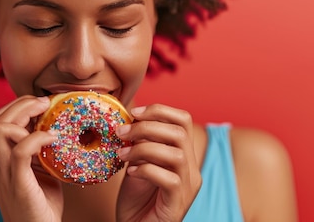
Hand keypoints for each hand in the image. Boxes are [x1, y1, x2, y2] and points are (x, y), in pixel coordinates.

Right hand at [0, 95, 62, 221]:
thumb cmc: (41, 207)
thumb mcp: (39, 173)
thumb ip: (40, 153)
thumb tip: (56, 130)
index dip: (18, 106)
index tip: (42, 104)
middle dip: (22, 103)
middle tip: (45, 102)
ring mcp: (4, 174)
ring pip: (2, 129)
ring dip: (26, 115)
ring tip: (47, 115)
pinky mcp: (18, 184)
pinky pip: (20, 151)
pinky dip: (37, 138)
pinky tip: (54, 138)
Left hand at [115, 104, 201, 221]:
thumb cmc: (137, 199)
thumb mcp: (137, 162)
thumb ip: (140, 143)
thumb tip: (130, 118)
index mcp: (184, 155)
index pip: (184, 119)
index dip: (160, 110)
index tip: (134, 113)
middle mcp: (191, 169)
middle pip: (179, 132)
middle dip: (146, 126)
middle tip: (122, 132)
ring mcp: (187, 186)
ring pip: (176, 154)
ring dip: (142, 148)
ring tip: (122, 153)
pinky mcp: (178, 203)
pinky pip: (169, 178)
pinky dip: (146, 170)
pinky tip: (130, 173)